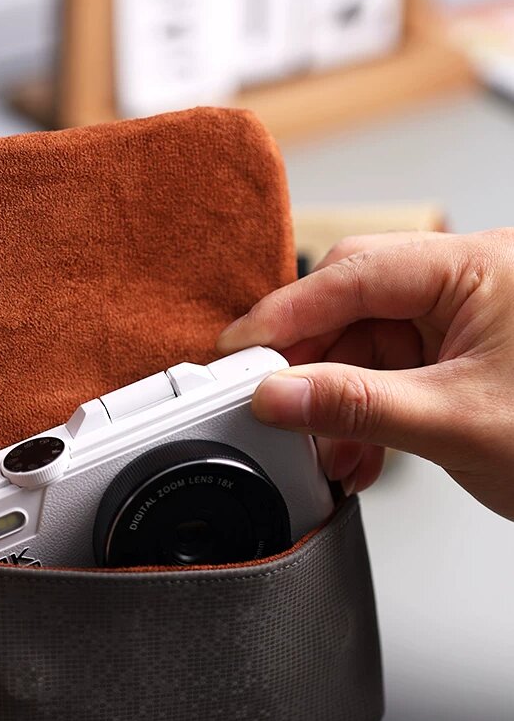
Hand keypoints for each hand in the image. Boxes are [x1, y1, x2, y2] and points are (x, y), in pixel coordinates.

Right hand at [217, 228, 513, 518]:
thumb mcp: (457, 423)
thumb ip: (357, 406)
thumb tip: (279, 394)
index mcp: (479, 268)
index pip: (356, 273)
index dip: (288, 313)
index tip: (241, 351)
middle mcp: (467, 284)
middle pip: (352, 302)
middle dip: (310, 360)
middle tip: (269, 399)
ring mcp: (461, 321)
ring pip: (366, 343)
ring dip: (336, 399)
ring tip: (325, 449)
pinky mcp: (457, 358)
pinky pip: (388, 372)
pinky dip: (363, 413)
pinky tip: (356, 452)